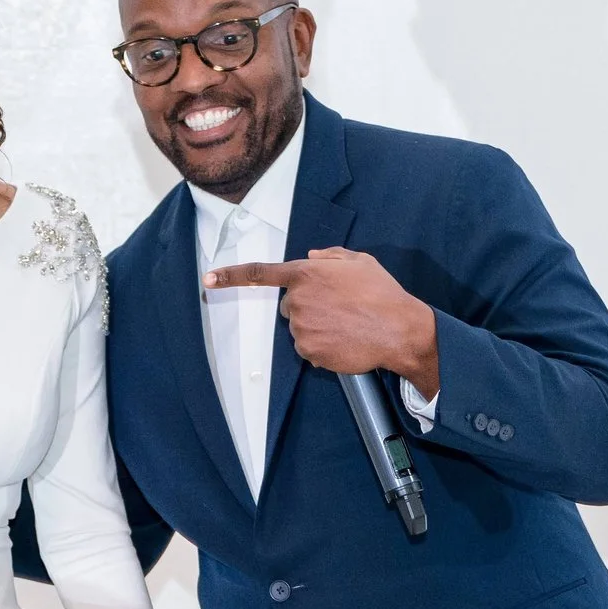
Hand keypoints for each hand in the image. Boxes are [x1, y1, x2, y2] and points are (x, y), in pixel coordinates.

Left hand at [204, 248, 439, 396]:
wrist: (399, 330)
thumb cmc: (382, 294)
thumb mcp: (360, 262)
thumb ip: (330, 258)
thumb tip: (311, 258)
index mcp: (306, 273)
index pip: (261, 273)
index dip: (231, 276)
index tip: (208, 279)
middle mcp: (297, 300)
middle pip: (289, 305)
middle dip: (307, 306)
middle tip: (338, 308)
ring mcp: (301, 327)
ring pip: (299, 328)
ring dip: (316, 327)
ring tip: (347, 324)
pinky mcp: (308, 351)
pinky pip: (307, 349)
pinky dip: (322, 346)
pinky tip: (345, 340)